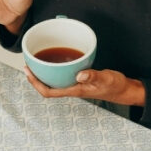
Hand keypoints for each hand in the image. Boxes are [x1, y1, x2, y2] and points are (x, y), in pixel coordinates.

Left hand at [24, 66, 145, 106]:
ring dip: (44, 73)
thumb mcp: (106, 79)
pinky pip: (63, 74)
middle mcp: (72, 88)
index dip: (36, 84)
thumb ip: (93, 76)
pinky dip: (56, 67)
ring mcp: (75, 84)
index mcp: (75, 90)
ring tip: (36, 61)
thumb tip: (79, 75)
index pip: (50, 92)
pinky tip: (56, 58)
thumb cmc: (115, 86)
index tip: (28, 72)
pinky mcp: (79, 78)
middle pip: (47, 86)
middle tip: (27, 64)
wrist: (123, 89)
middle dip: (35, 77)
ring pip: (54, 80)